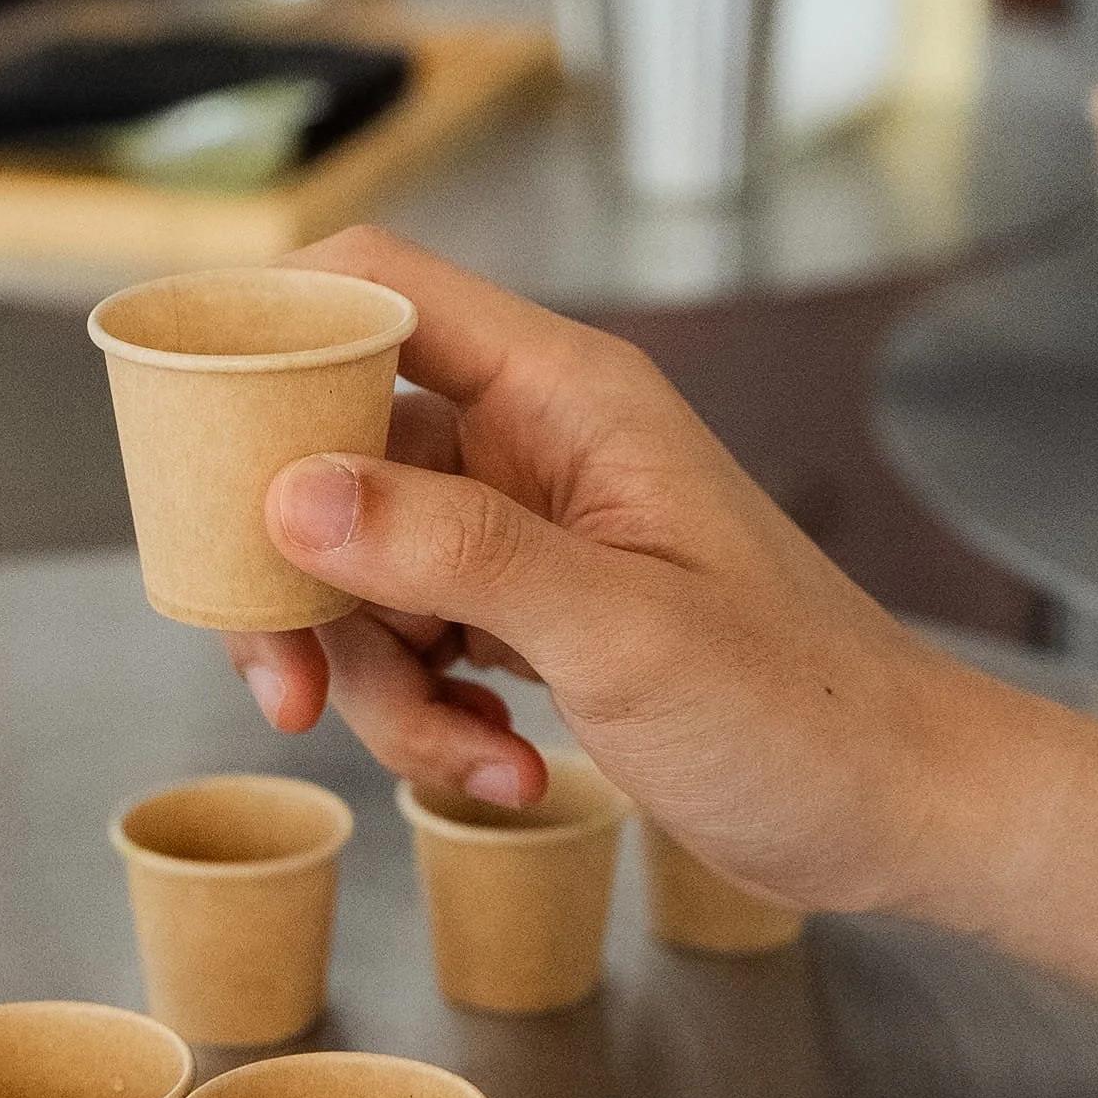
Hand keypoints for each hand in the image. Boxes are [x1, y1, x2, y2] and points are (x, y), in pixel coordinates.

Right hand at [225, 229, 997, 917]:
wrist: (902, 808)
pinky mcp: (529, 612)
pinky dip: (431, 715)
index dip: (266, 333)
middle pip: (331, 455)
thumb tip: (292, 492)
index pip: (373, 289)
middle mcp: (531, 442)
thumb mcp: (617, 632)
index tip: (195, 436)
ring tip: (474, 757)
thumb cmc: (807, 707)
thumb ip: (453, 552)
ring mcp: (525, 529)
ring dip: (381, 684)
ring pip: (360, 573)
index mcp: (562, 394)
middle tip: (290, 688)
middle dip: (299, 583)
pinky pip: (413, 641)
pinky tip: (506, 765)